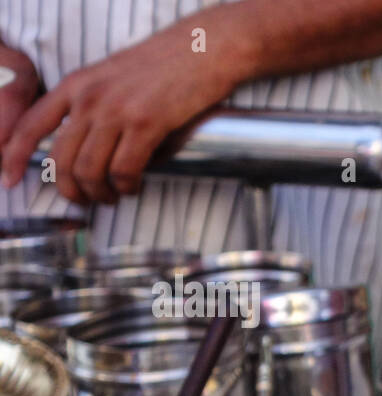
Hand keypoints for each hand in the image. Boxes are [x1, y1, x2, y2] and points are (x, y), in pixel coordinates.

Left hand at [0, 24, 246, 202]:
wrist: (203, 48)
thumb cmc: (166, 65)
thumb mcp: (115, 79)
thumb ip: (99, 111)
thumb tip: (98, 152)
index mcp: (77, 85)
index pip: (30, 124)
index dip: (12, 155)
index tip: (9, 179)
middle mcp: (90, 98)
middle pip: (60, 159)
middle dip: (70, 190)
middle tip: (86, 201)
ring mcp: (116, 111)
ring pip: (89, 170)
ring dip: (100, 193)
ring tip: (113, 197)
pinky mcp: (146, 124)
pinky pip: (123, 170)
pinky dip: (126, 187)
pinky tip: (133, 187)